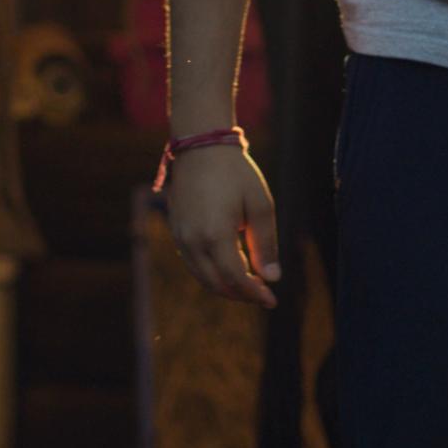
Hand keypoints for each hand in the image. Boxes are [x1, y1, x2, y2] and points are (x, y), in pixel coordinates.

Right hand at [165, 142, 281, 307]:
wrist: (201, 147)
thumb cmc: (236, 173)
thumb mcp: (260, 206)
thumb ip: (265, 244)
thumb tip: (272, 278)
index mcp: (214, 235)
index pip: (235, 279)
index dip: (254, 293)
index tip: (272, 300)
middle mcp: (192, 241)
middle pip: (217, 284)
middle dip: (241, 295)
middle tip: (263, 295)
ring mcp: (180, 237)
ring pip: (202, 277)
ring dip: (226, 286)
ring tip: (250, 284)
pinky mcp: (176, 231)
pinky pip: (193, 263)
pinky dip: (212, 273)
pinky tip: (231, 267)